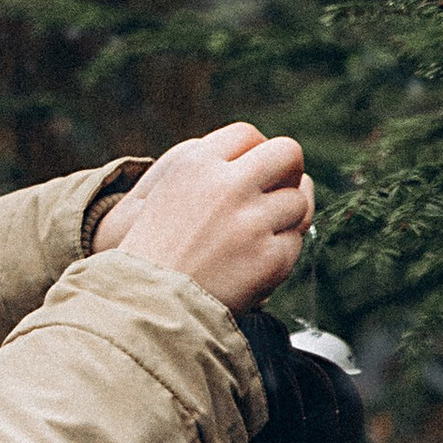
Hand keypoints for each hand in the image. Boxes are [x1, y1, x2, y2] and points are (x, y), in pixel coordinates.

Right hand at [93, 125, 313, 314]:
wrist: (145, 308)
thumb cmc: (156, 255)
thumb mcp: (169, 195)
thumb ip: (215, 172)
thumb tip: (275, 167)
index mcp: (196, 165)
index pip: (247, 135)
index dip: (257, 154)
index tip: (255, 175)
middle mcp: (226, 186)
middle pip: (286, 153)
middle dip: (289, 173)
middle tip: (279, 195)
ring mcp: (251, 222)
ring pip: (298, 202)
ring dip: (286, 219)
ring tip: (257, 240)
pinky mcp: (269, 257)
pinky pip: (296, 242)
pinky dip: (281, 254)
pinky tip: (254, 265)